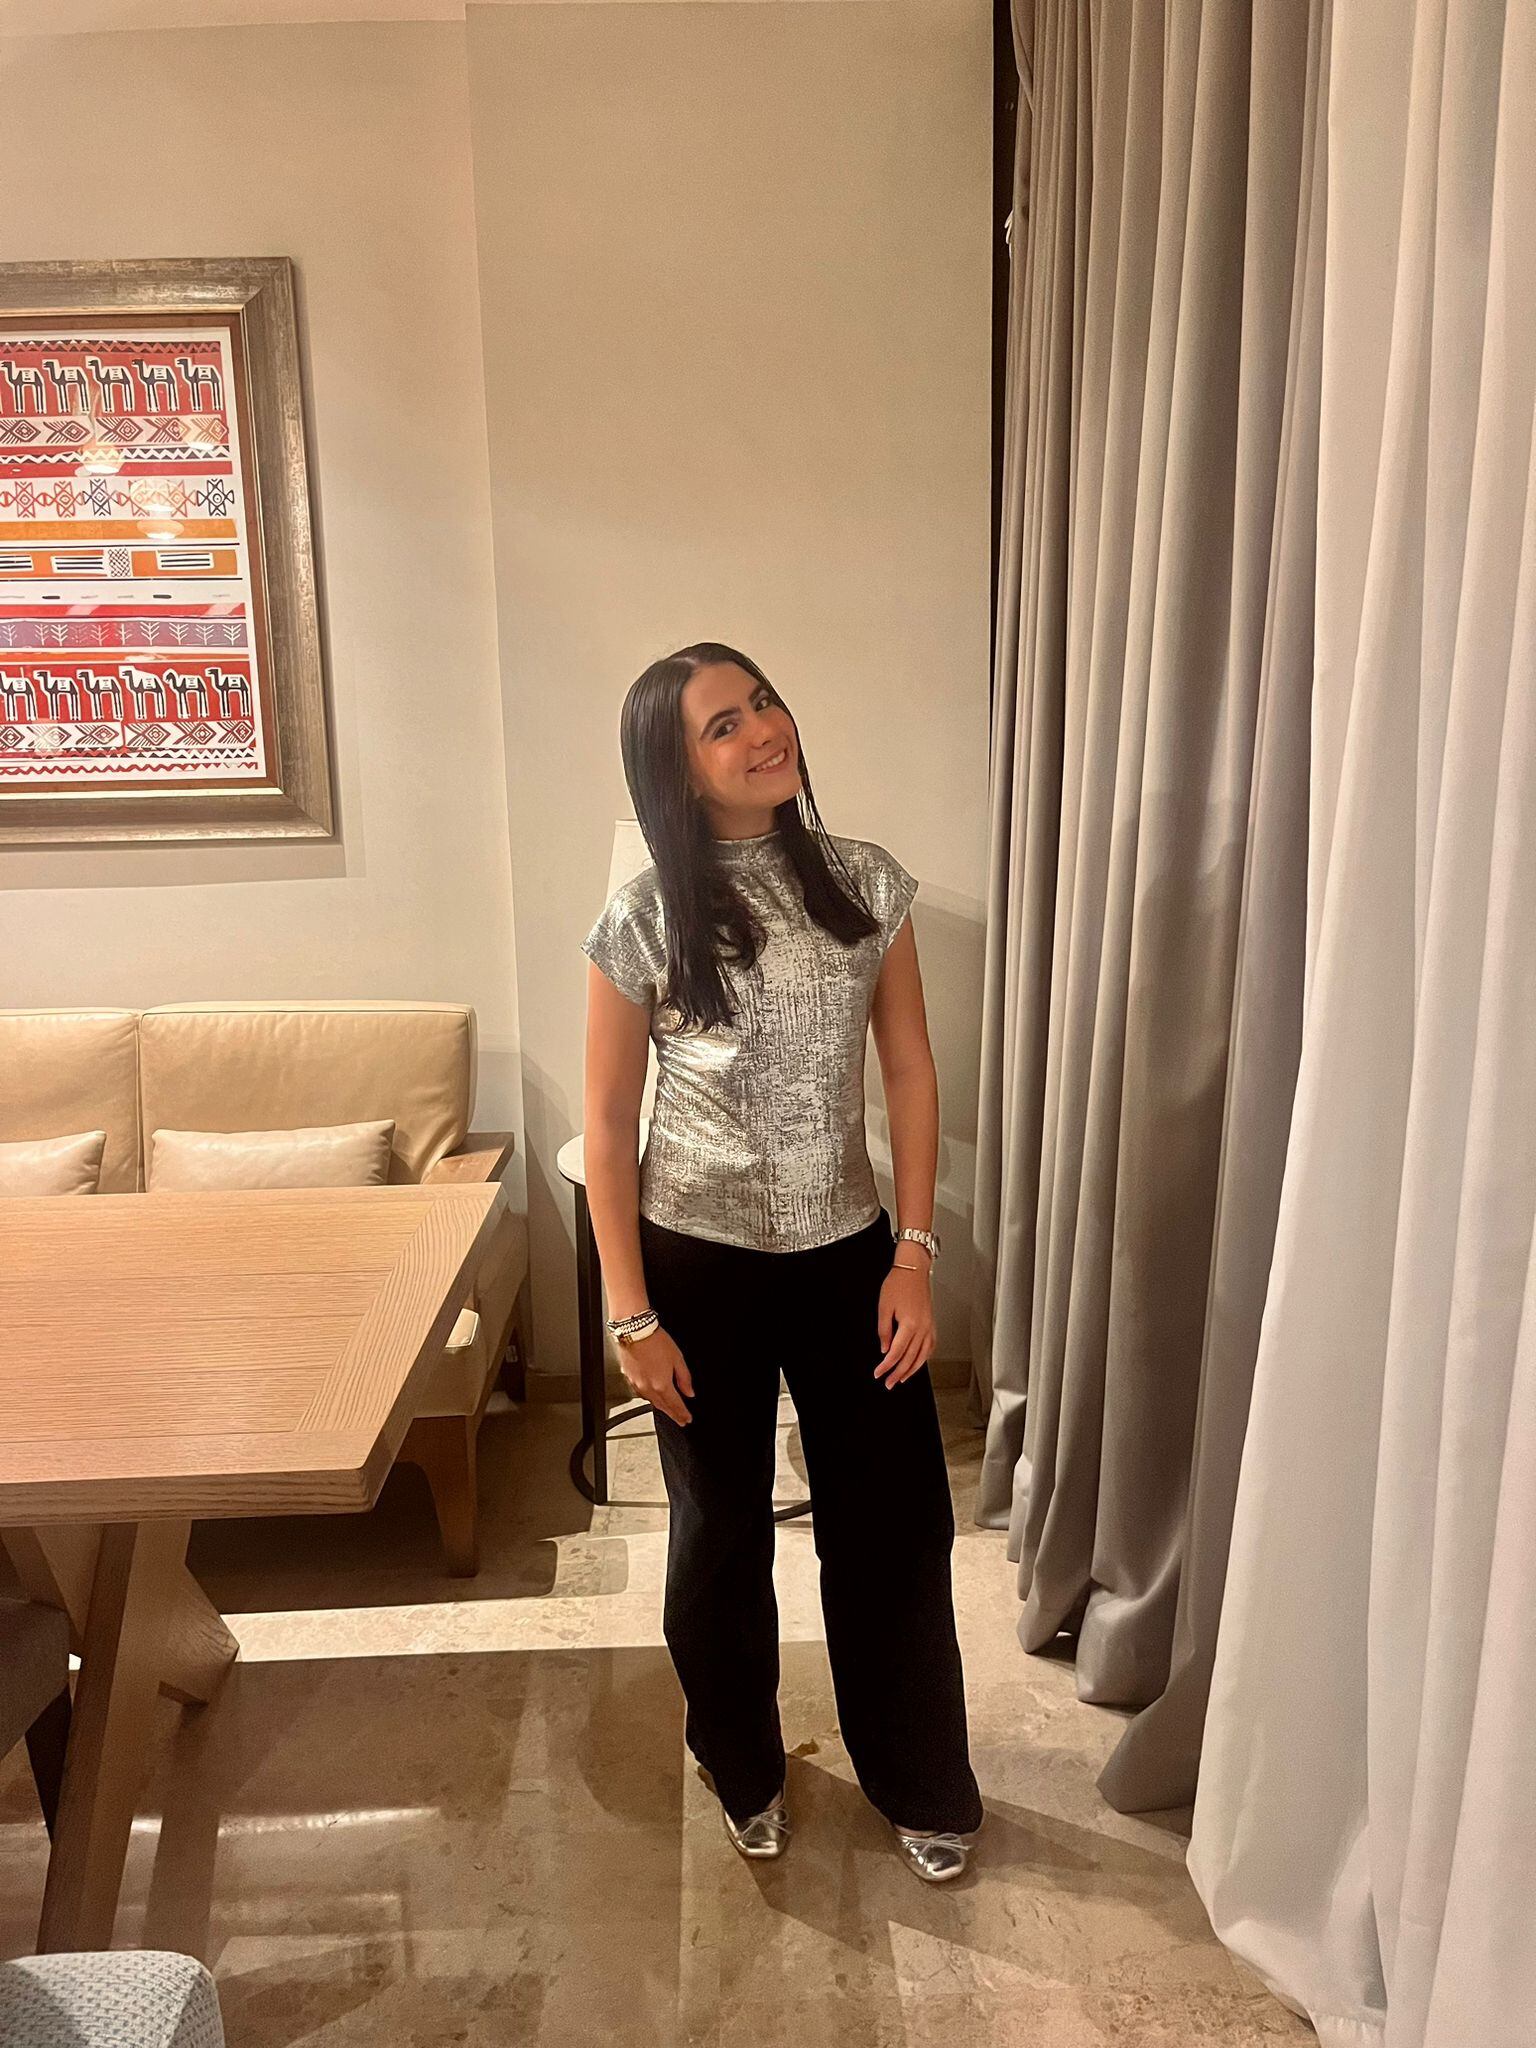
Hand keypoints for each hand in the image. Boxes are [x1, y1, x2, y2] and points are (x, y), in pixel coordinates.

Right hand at [618, 1324, 693, 1425]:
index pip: (675, 1405)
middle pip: (663, 1406)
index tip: (687, 1419)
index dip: (682, 1414)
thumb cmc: (655, 1341)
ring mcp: (636, 1384)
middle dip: (673, 1414)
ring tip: (669, 1410)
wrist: (635, 1331)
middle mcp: (648, 1388)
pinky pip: (641, 1393)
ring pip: (651, 1401)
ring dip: (661, 1407)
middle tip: (680, 1420)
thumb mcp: (677, 1358)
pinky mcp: (629, 1378)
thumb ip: (684, 1378)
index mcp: (661, 1384)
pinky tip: (653, 1396)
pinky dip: (650, 1397)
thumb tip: (689, 1392)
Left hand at [874, 1257, 935, 1387]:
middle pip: (910, 1358)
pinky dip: (924, 1358)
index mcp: (909, 1324)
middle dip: (898, 1373)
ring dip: (912, 1369)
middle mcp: (922, 1328)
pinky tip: (918, 1362)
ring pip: (923, 1355)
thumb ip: (884, 1330)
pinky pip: (930, 1346)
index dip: (886, 1366)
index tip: (878, 1373)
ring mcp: (929, 1326)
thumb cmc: (898, 1283)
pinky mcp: (931, 1323)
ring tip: (902, 1378)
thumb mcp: (884, 1307)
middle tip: (888, 1383)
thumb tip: (884, 1348)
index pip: (896, 1352)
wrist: (913, 1269)